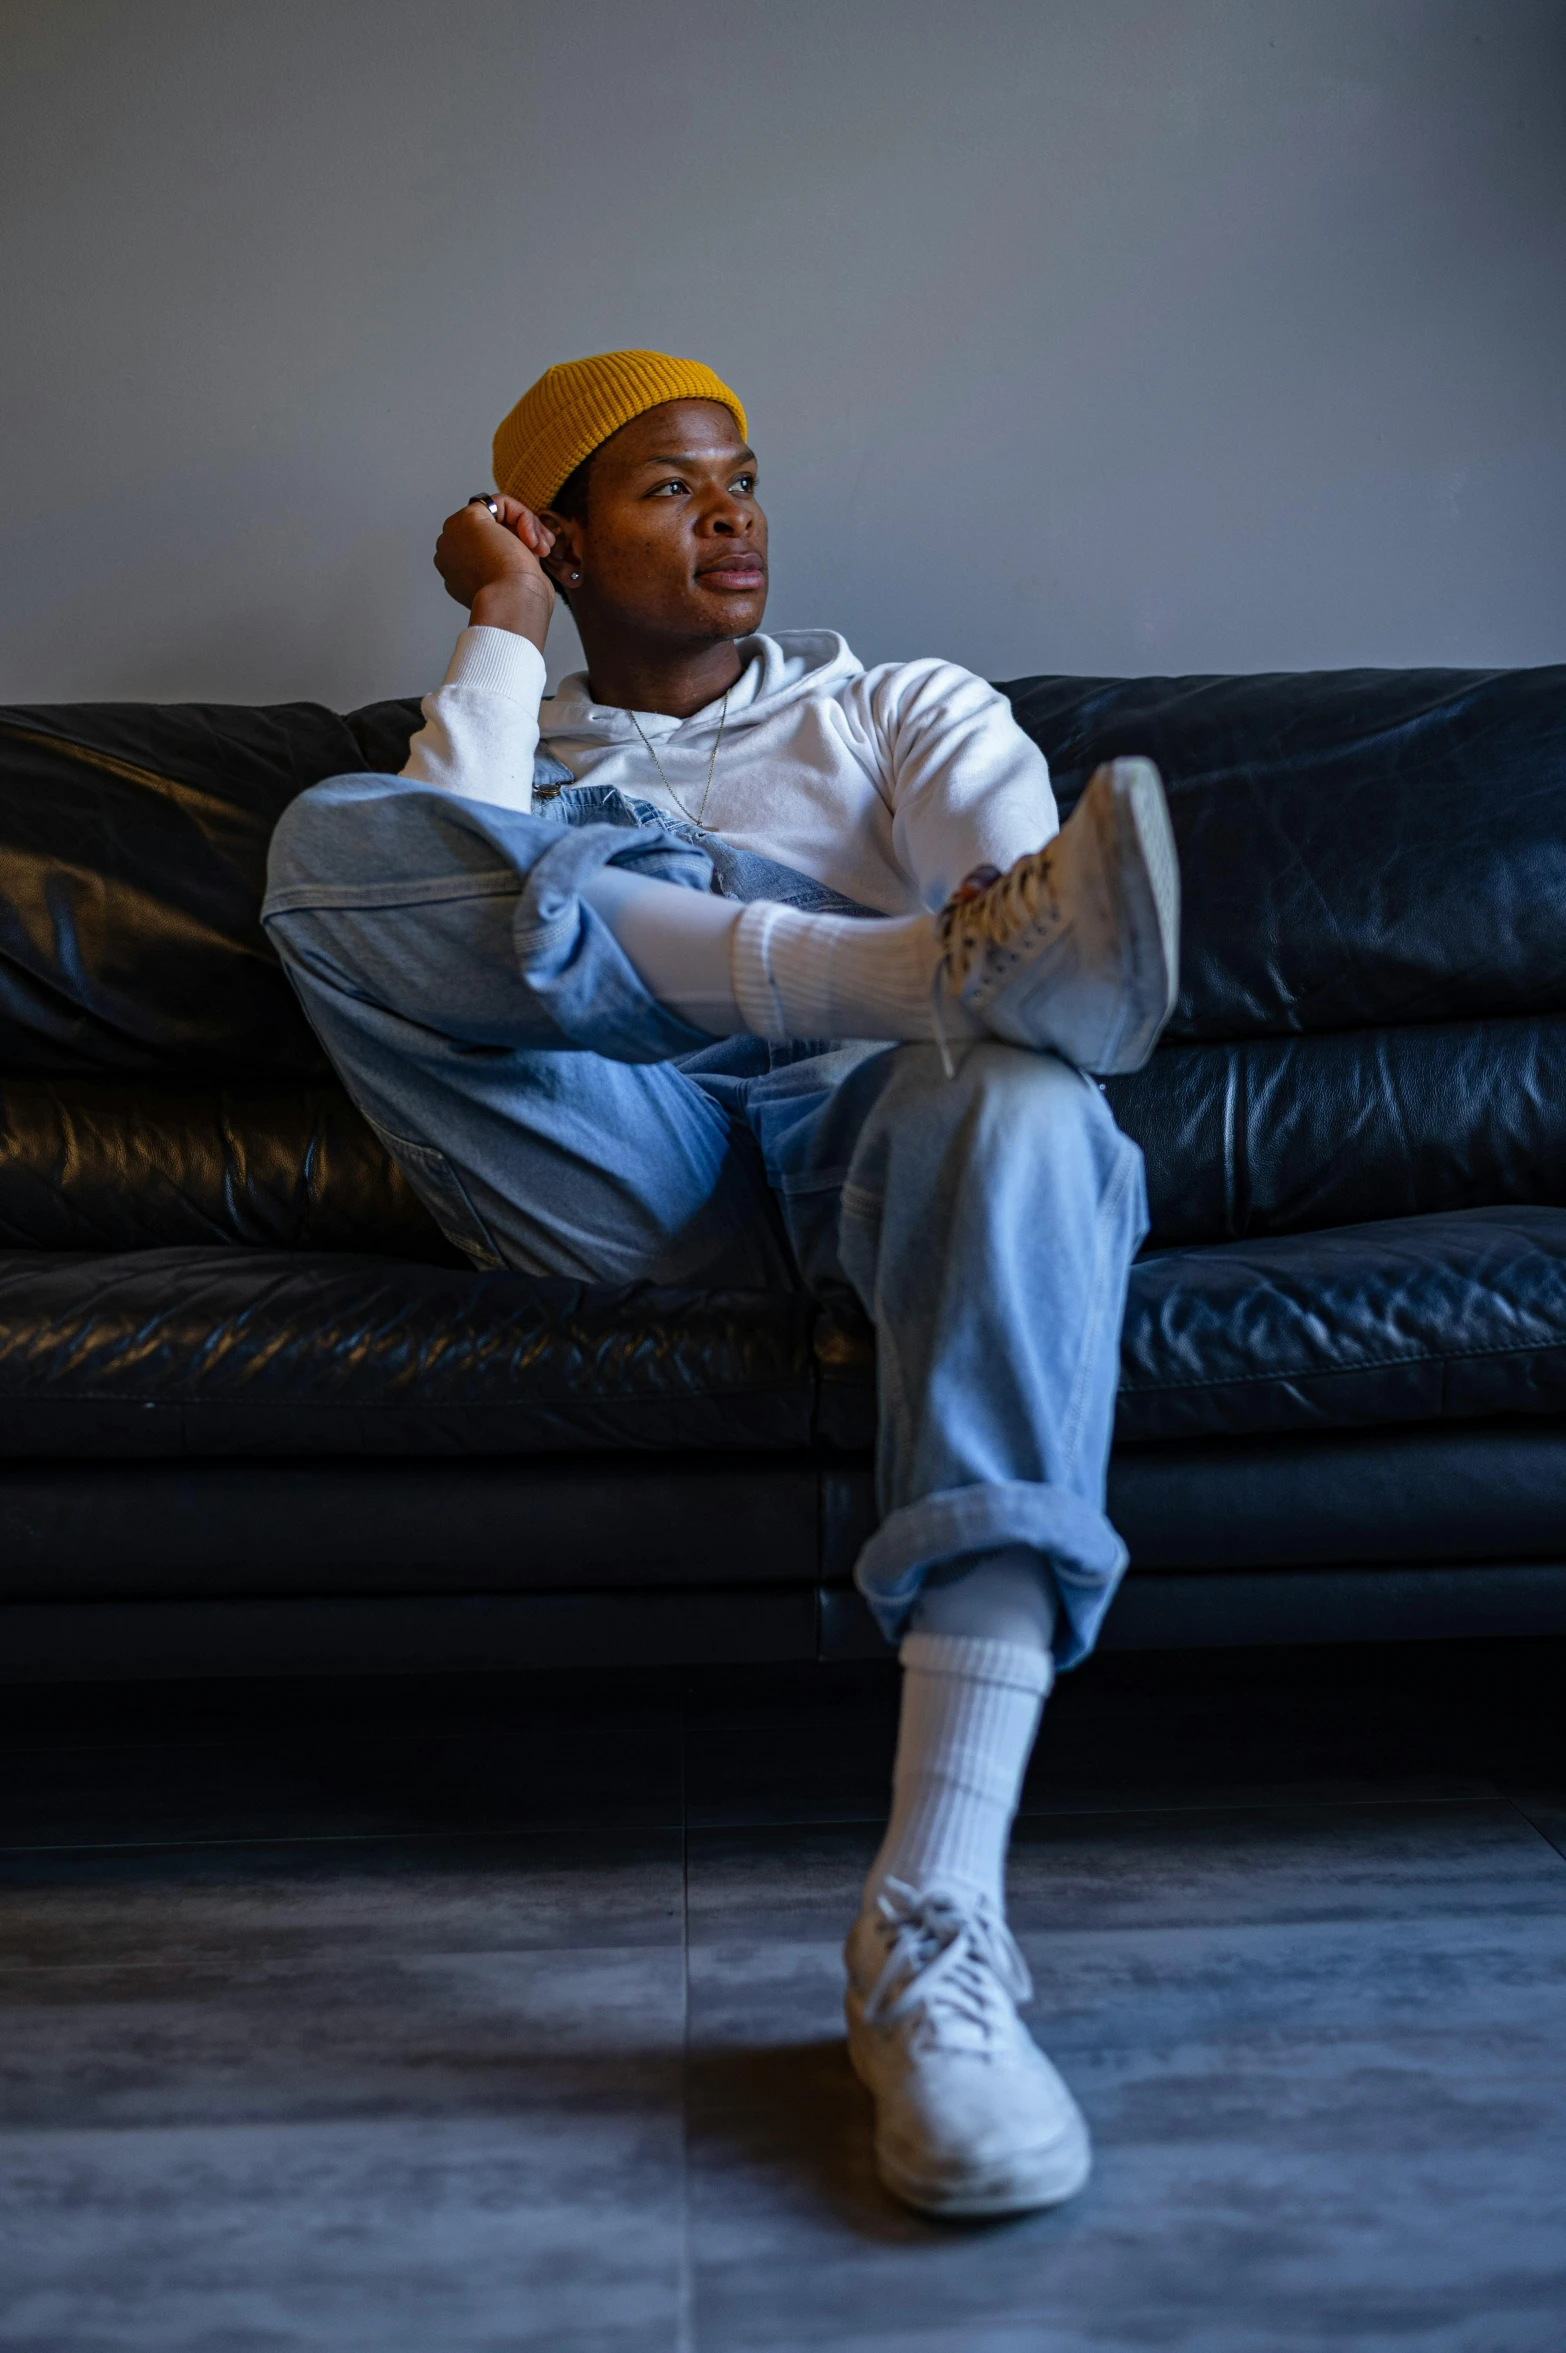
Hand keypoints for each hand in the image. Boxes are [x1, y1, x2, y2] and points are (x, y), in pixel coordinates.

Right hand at [432, 496, 555, 650]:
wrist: (512, 603)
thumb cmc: (518, 602)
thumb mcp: (512, 581)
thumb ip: (508, 561)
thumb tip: (523, 544)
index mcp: (457, 575)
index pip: (487, 548)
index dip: (514, 549)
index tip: (535, 560)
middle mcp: (450, 555)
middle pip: (489, 530)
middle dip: (520, 535)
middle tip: (542, 551)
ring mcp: (455, 536)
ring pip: (496, 516)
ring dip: (526, 527)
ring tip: (542, 549)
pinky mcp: (467, 518)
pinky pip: (500, 503)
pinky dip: (523, 516)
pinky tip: (531, 539)